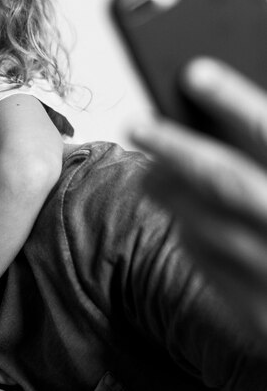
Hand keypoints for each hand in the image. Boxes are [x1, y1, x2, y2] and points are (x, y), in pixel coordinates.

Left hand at [129, 57, 266, 334]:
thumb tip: (239, 116)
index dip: (232, 100)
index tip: (194, 73)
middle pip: (225, 180)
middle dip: (175, 147)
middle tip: (137, 123)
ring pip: (208, 224)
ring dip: (170, 193)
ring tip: (149, 171)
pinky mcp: (262, 317)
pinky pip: (211, 267)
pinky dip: (189, 235)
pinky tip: (181, 217)